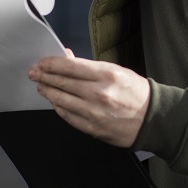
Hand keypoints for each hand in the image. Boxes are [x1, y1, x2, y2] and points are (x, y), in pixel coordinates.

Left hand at [28, 55, 149, 147]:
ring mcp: (94, 112)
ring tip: (41, 86)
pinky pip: (68, 116)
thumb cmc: (136, 93)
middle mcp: (98, 93)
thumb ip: (90, 67)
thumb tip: (67, 59)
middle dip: (44, 76)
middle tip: (34, 73)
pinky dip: (58, 108)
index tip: (42, 62)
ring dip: (48, 92)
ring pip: (61, 100)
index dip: (52, 64)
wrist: (152, 119)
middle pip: (62, 83)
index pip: (70, 66)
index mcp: (106, 75)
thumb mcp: (116, 71)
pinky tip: (54, 102)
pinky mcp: (92, 128)